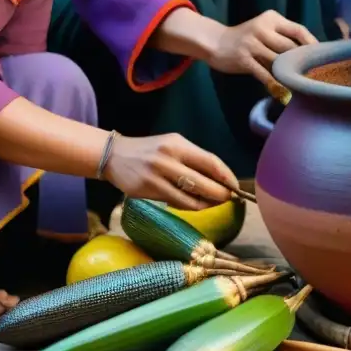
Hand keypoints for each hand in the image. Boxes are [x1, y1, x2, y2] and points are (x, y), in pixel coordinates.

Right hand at [103, 132, 239, 210]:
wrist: (115, 156)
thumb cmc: (151, 150)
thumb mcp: (173, 145)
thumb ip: (194, 159)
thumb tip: (221, 179)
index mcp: (177, 145)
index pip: (210, 161)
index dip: (227, 176)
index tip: (236, 186)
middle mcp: (167, 159)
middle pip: (203, 183)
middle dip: (221, 194)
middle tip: (229, 198)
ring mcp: (156, 176)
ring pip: (190, 198)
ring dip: (207, 203)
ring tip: (214, 203)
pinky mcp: (146, 191)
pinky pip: (175, 202)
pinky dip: (189, 205)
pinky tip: (195, 203)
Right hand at [207, 10, 317, 88]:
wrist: (215, 42)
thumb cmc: (245, 38)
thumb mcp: (264, 29)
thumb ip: (282, 37)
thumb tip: (308, 53)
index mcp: (271, 19)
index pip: (298, 29)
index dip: (312, 44)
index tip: (321, 56)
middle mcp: (262, 28)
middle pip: (290, 47)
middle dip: (303, 61)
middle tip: (315, 74)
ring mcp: (252, 44)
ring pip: (279, 61)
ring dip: (290, 74)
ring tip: (303, 85)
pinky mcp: (244, 59)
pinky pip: (264, 74)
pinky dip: (276, 84)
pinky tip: (284, 93)